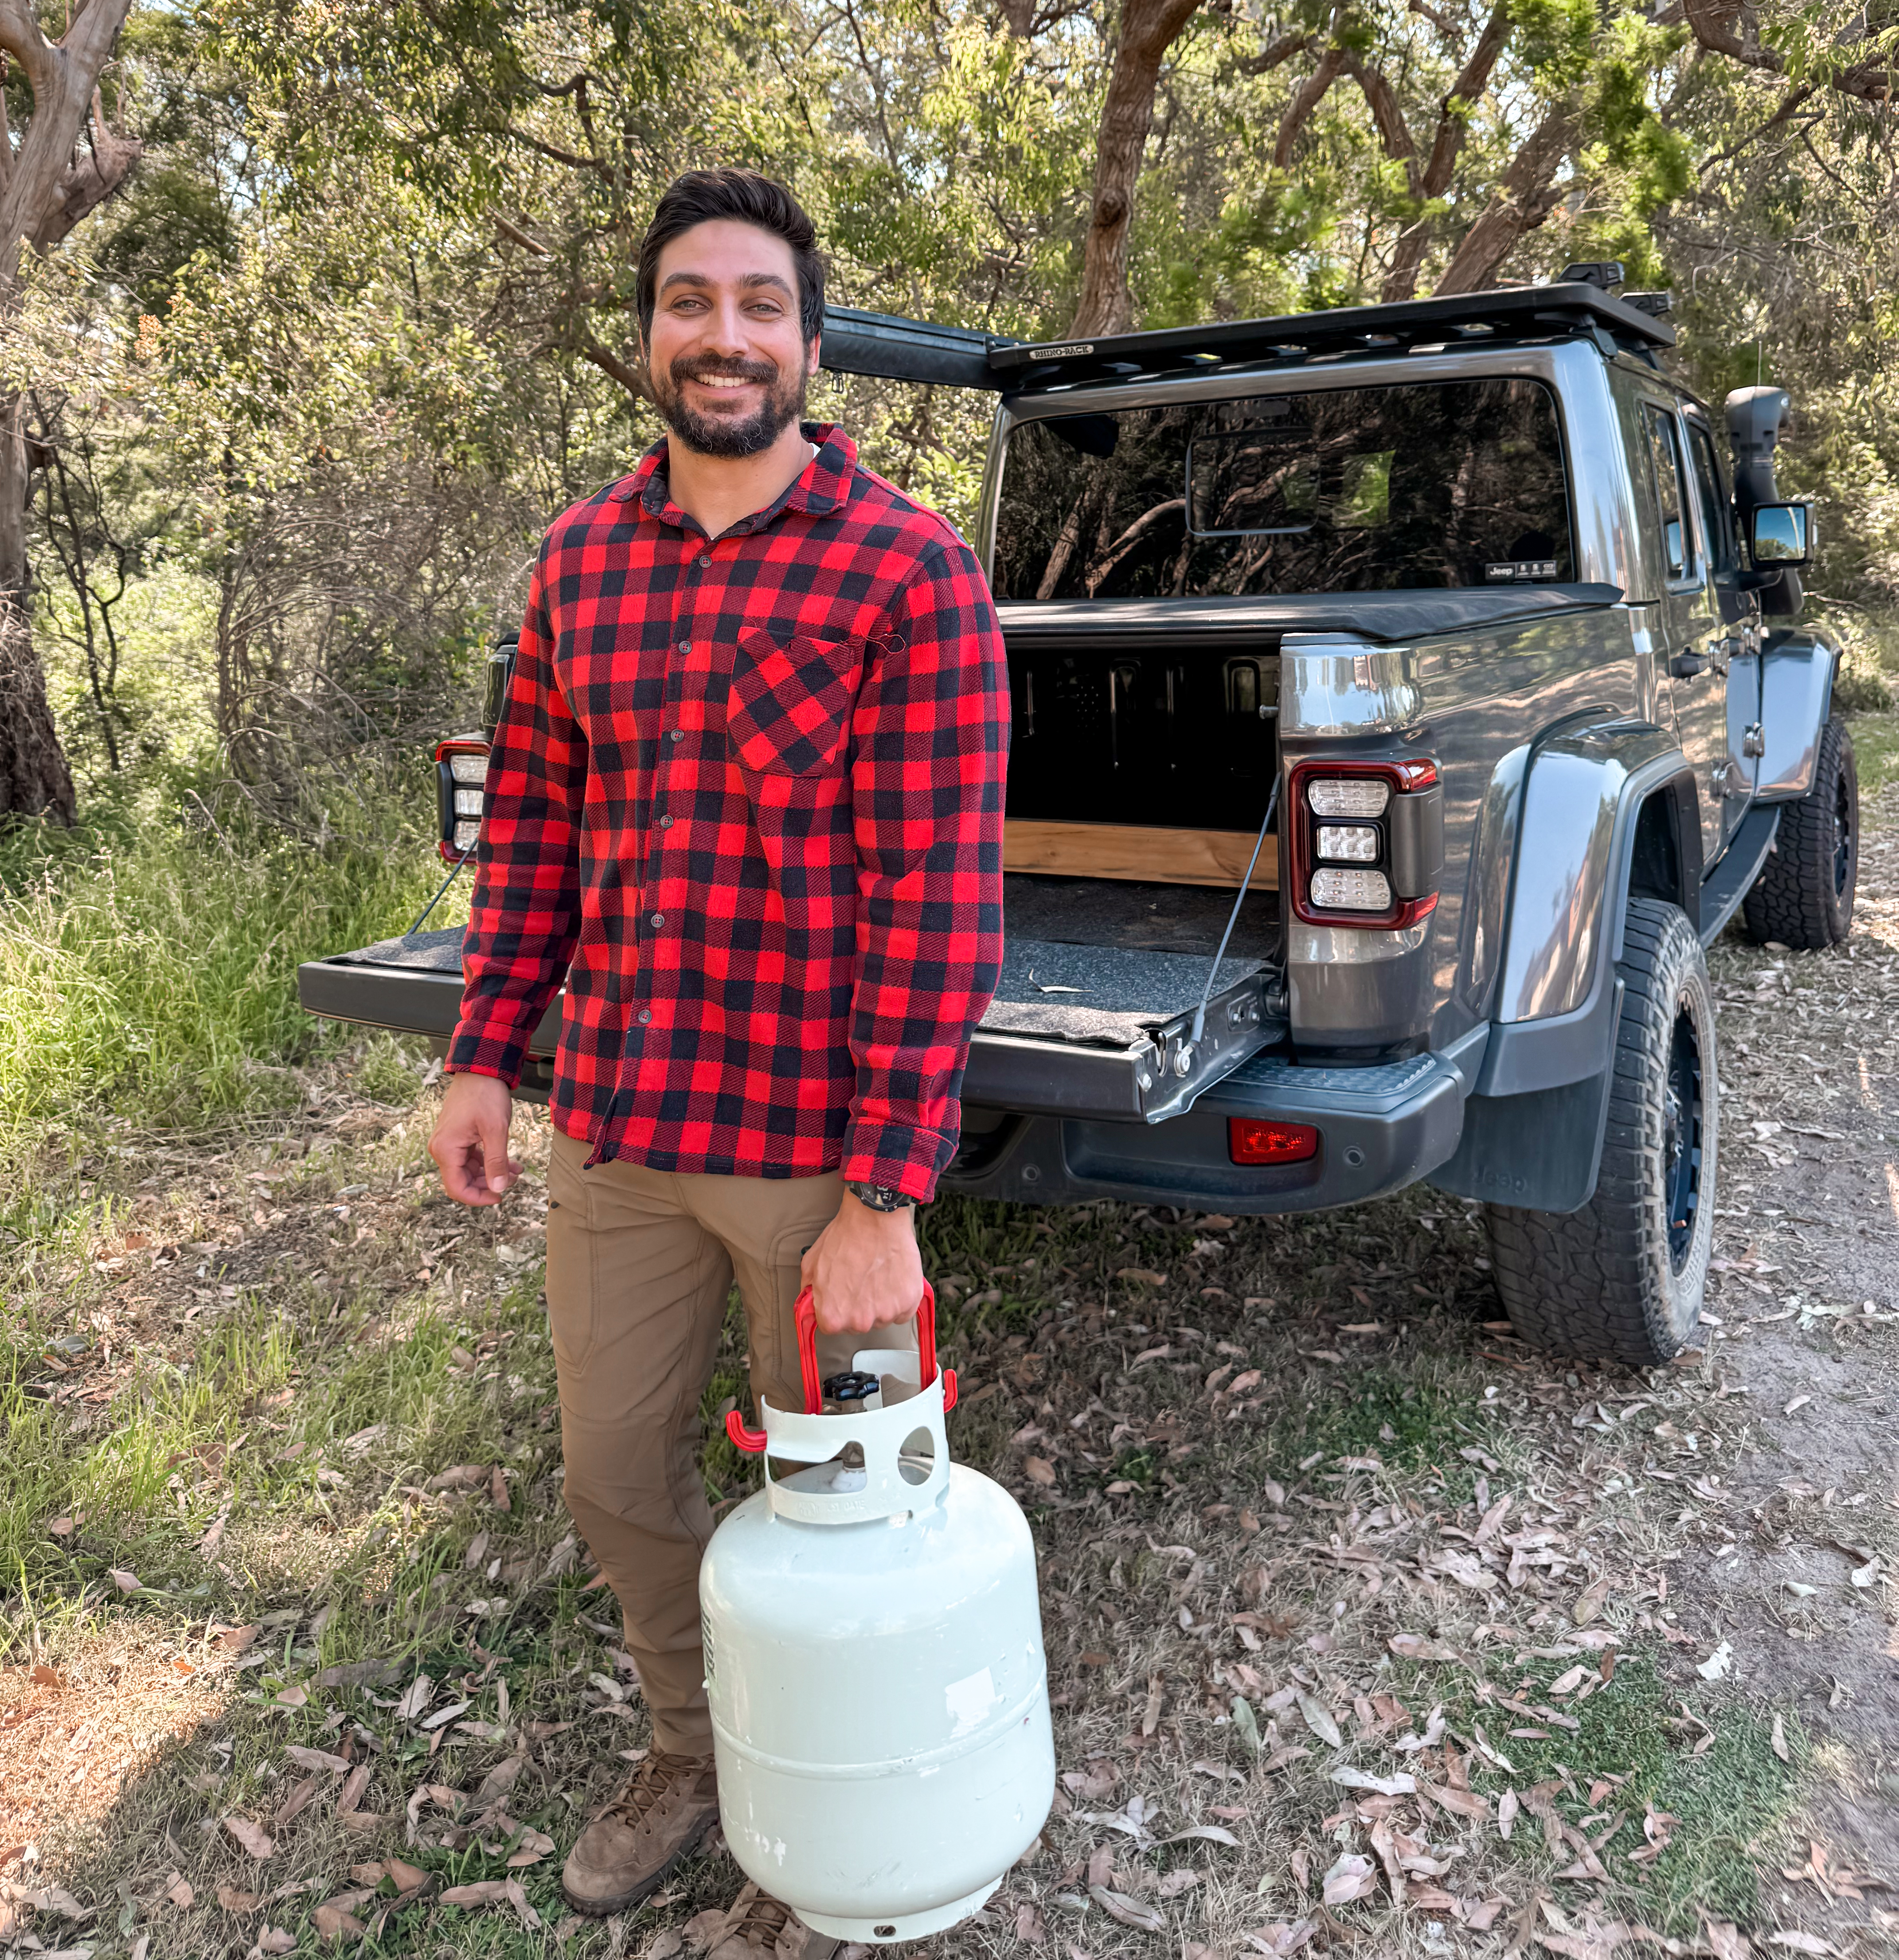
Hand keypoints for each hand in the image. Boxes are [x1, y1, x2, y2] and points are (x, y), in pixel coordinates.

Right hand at [430, 1072, 520, 1205]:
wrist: (480, 1070)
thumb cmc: (486, 1095)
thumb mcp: (496, 1130)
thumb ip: (496, 1161)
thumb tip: (498, 1188)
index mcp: (446, 1150)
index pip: (457, 1188)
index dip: (478, 1198)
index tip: (499, 1197)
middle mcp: (442, 1149)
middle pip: (463, 1181)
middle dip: (489, 1184)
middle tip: (513, 1180)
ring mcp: (449, 1143)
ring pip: (469, 1171)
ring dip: (492, 1173)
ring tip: (515, 1171)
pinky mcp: (457, 1138)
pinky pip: (471, 1158)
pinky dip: (490, 1162)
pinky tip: (510, 1163)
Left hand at [801, 1189, 923, 1336]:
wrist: (875, 1217)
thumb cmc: (845, 1237)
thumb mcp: (812, 1264)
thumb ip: (809, 1291)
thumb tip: (811, 1305)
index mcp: (833, 1316)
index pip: (832, 1326)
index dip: (835, 1307)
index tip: (841, 1294)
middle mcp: (859, 1321)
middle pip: (858, 1324)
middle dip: (857, 1307)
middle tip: (860, 1280)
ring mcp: (886, 1314)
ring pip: (881, 1318)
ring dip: (880, 1302)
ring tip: (877, 1275)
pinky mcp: (908, 1303)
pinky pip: (902, 1311)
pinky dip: (899, 1298)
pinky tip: (891, 1278)